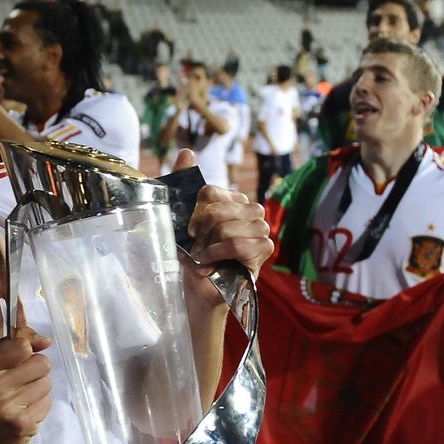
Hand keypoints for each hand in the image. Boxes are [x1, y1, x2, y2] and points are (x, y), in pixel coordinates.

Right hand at [0, 326, 52, 443]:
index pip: (22, 346)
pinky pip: (46, 404)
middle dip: (35, 372)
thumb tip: (46, 340)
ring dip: (37, 391)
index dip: (25, 352)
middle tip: (19, 384)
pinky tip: (23, 414)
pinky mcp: (23, 424)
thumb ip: (13, 346)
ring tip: (20, 400)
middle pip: (41, 363)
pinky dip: (38, 408)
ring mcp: (8, 407)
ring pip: (46, 384)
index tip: (16, 363)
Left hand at [175, 149, 271, 305]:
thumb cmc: (190, 257)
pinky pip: (242, 243)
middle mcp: (248, 212)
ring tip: (203, 257)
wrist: (196, 291)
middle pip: (220, 208)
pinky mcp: (264, 250)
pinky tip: (211, 264)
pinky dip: (221, 254)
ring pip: (231, 227)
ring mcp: (259, 230)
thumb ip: (182, 183)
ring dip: (210, 245)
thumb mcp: (179, 221)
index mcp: (230, 200)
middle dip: (201, 232)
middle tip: (195, 247)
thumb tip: (186, 152)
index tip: (187, 231)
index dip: (194, 213)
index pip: (210, 192)